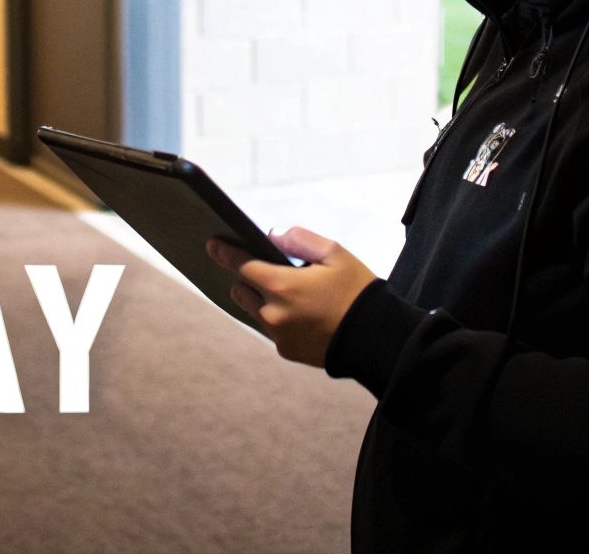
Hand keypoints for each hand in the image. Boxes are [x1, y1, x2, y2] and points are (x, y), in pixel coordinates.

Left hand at [205, 227, 377, 367]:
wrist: (376, 338)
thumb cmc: (357, 291)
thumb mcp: (335, 253)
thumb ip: (300, 239)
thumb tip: (273, 236)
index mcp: (282, 285)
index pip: (241, 265)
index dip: (224, 253)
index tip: (212, 244)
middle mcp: (272, 313)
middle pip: (241, 290)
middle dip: (248, 278)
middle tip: (268, 270)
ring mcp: (278, 335)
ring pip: (254, 311)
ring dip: (261, 299)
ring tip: (286, 292)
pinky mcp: (286, 351)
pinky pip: (270, 329)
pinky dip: (277, 318)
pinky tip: (299, 313)